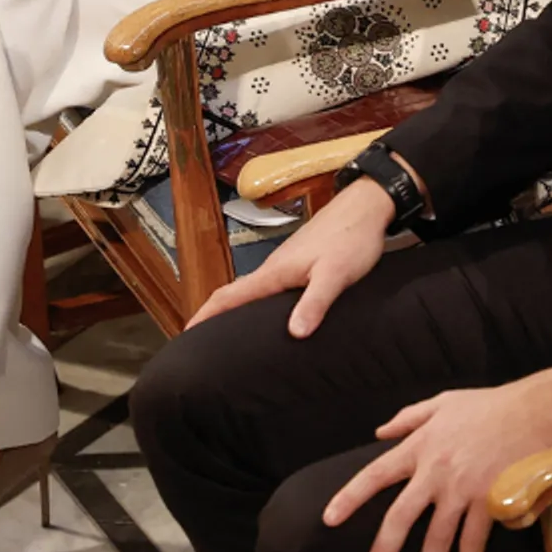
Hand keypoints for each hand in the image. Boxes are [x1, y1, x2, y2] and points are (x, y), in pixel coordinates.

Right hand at [190, 175, 394, 332]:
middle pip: (235, 294)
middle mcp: (274, 268)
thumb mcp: (335, 275)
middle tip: (204, 342)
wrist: (365, 208)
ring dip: (237, 310)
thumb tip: (294, 334)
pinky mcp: (299, 265)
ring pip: (254, 291)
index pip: (230, 295)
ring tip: (231, 334)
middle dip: (215, 316)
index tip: (186, 332)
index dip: (206, 314)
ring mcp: (286, 265)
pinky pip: (270, 288)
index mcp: (275, 272)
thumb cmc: (350, 240)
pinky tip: (271, 315)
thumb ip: (315, 303)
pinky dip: (259, 303)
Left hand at [321, 368, 551, 551]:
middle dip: (384, 551)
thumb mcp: (441, 402)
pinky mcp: (492, 503)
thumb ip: (407, 418)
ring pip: (439, 538)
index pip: (374, 476)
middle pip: (401, 518)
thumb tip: (379, 431)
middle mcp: (435, 474)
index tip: (329, 519)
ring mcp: (464, 491)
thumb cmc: (489, 405)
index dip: (349, 498)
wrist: (536, 412)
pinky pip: (476, 540)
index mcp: (418, 448)